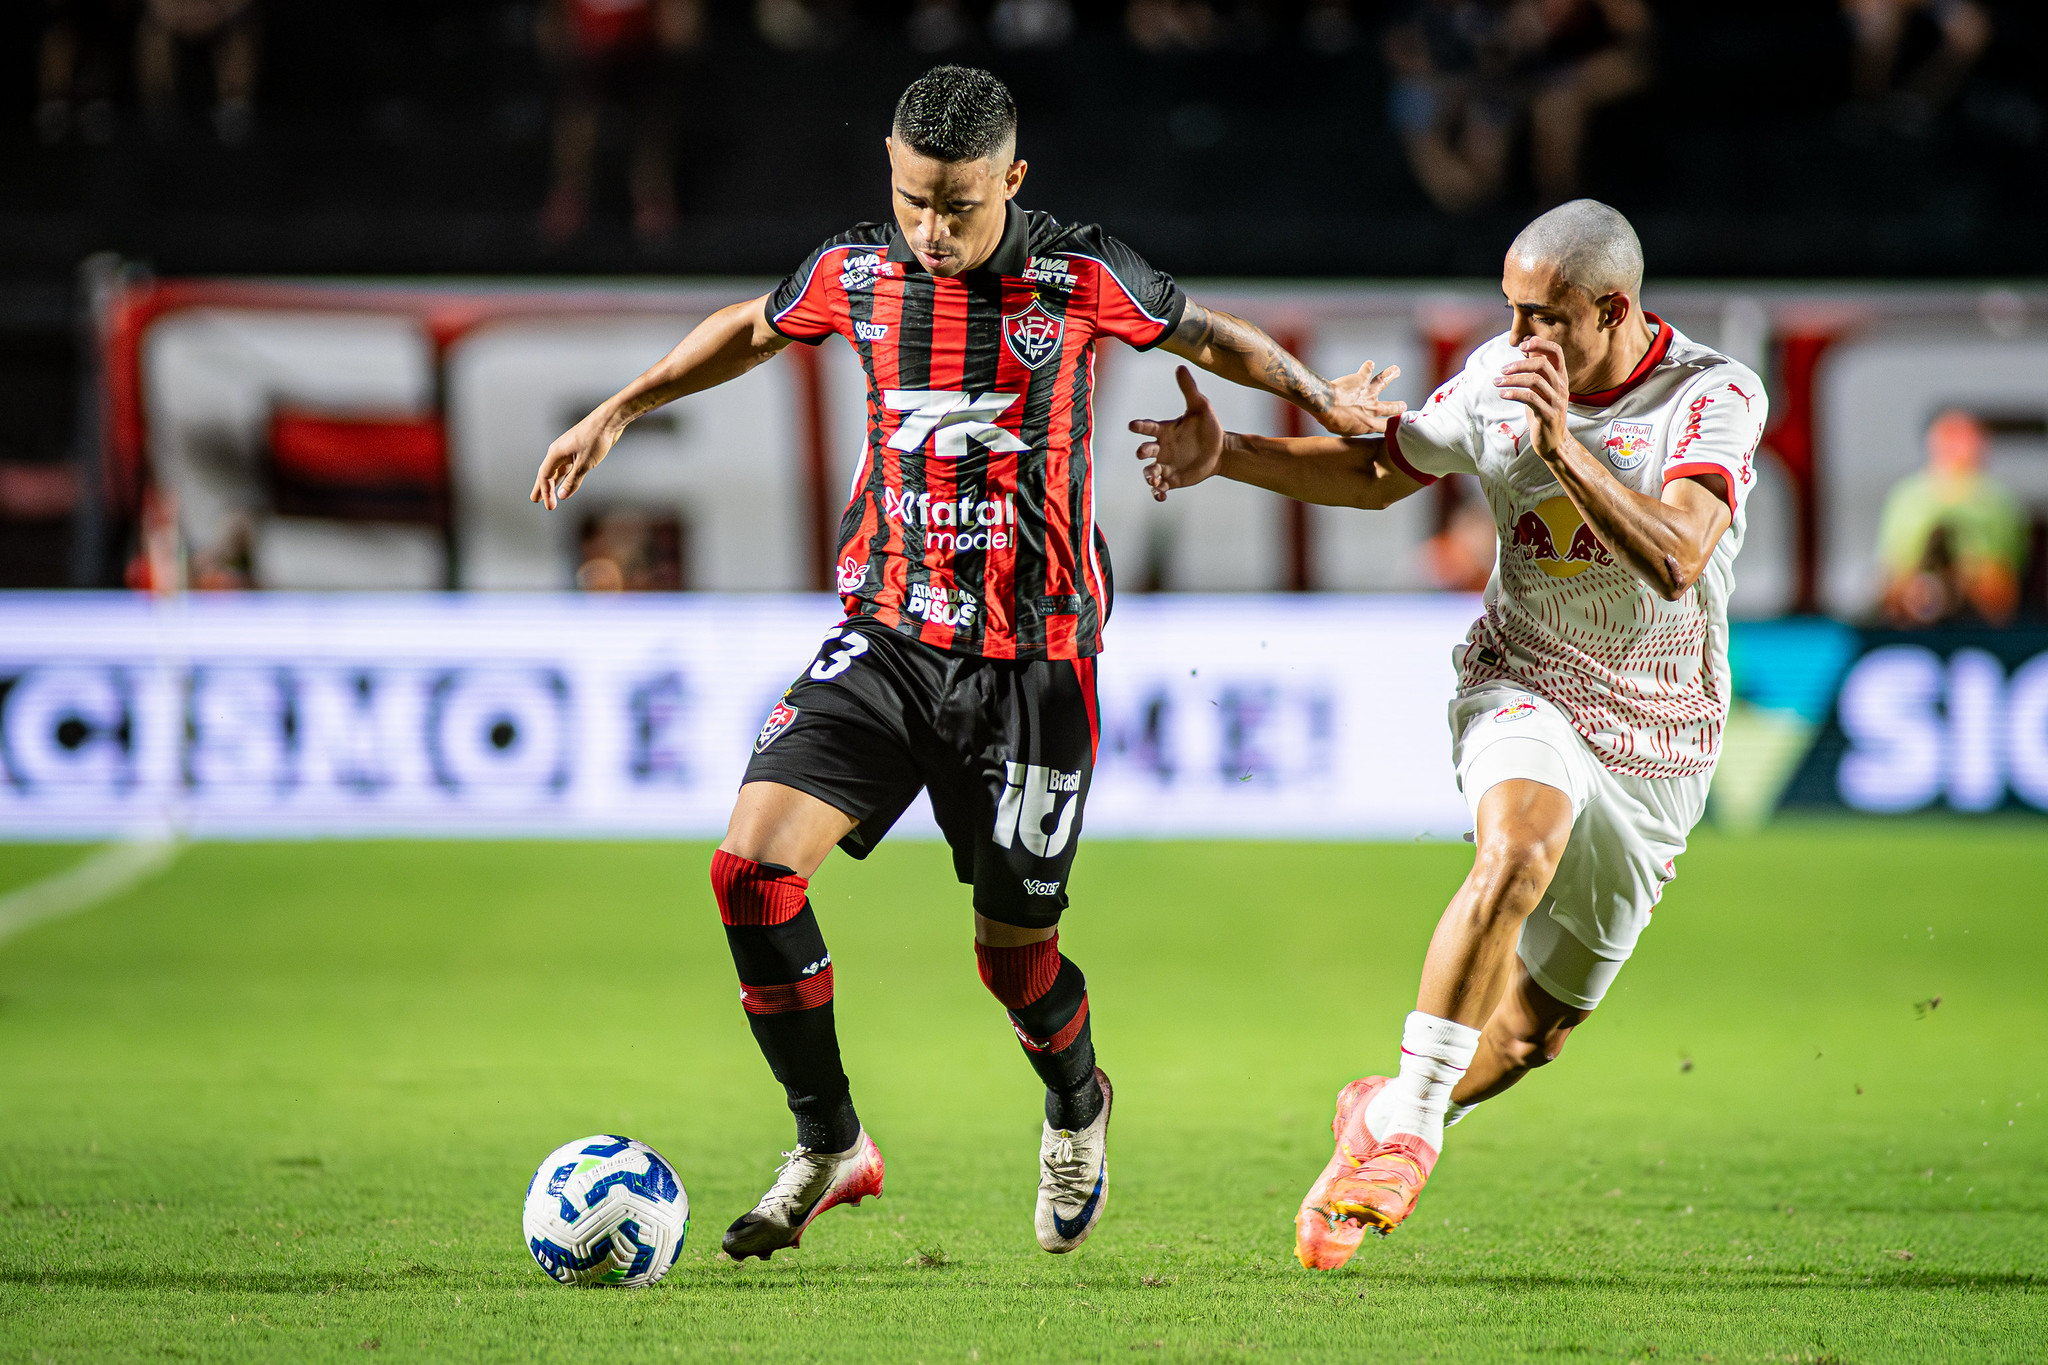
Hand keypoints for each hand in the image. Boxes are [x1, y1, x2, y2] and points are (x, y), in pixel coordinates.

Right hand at [530, 406, 622, 509]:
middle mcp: (558, 451)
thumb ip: (572, 481)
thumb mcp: (584, 464)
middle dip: (542, 487)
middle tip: (535, 499)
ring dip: (552, 482)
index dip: (546, 492)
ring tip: (547, 494)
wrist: (608, 421)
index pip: (545, 476)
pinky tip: (564, 482)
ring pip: (557, 470)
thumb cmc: (595, 439)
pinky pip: (566, 466)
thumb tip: (562, 495)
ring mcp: (567, 450)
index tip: (550, 507)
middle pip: (546, 472)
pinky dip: (563, 476)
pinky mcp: (577, 450)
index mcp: (556, 453)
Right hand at [1129, 366, 1223, 502]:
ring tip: (1154, 480)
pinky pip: (1159, 489)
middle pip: (1145, 451)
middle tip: (1145, 453)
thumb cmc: (1208, 427)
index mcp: (1165, 430)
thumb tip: (1180, 366)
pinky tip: (1161, 496)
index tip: (1133, 426)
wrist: (1220, 451)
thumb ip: (1189, 389)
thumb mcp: (1201, 407)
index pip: (1148, 427)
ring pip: (1149, 472)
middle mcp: (1161, 448)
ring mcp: (1164, 465)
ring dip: (1148, 476)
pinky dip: (1157, 494)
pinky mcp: (1171, 480)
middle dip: (1142, 452)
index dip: (1139, 426)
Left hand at [1318, 358, 1405, 435]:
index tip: (1396, 424)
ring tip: (1396, 370)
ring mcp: (1367, 393)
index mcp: (1368, 424)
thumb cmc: (1332, 420)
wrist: (1327, 405)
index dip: (1392, 426)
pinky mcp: (1360, 380)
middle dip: (1397, 407)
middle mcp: (1372, 408)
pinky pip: (1366, 371)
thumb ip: (1351, 429)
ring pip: (1382, 382)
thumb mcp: (1343, 432)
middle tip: (1403, 406)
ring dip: (1390, 375)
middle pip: (1389, 407)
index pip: (1386, 426)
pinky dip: (1368, 367)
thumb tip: (1349, 430)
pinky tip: (1370, 363)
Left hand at [1494, 337, 1570, 458]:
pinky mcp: (1548, 414)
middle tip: (1502, 370)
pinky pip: (1530, 398)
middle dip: (1519, 364)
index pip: (1556, 351)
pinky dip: (1514, 393)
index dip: (1540, 344)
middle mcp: (1561, 386)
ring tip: (1496, 382)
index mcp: (1561, 377)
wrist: (1553, 441)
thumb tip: (1525, 345)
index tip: (1521, 344)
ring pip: (1534, 380)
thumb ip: (1535, 369)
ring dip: (1512, 380)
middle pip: (1542, 364)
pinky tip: (1502, 394)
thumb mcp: (1540, 388)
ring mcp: (1556, 400)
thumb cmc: (1543, 411)